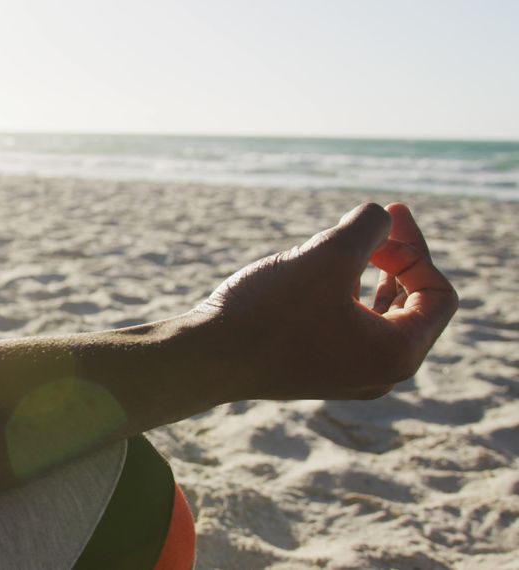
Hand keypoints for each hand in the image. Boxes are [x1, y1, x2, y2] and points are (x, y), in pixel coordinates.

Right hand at [197, 203, 457, 400]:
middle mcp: (378, 373)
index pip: (437, 294)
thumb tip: (380, 218)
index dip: (417, 248)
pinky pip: (345, 324)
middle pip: (410, 304)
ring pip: (375, 312)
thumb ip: (368, 226)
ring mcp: (345, 375)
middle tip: (381, 216)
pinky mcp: (313, 368)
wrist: (206, 358)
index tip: (385, 220)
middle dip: (396, 255)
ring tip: (337, 241)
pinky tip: (310, 270)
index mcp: (397, 354)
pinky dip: (340, 292)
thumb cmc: (269, 311)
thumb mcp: (327, 255)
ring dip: (365, 271)